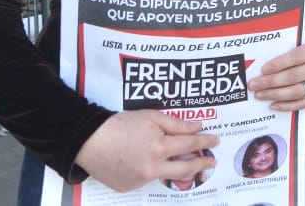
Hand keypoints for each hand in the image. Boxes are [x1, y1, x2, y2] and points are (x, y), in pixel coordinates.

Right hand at [74, 111, 218, 192]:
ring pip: (166, 175)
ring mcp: (140, 180)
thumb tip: (198, 128)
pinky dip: (154, 171)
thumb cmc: (120, 125)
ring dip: (178, 168)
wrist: (88, 141)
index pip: (190, 145)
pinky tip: (151, 163)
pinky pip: (147, 179)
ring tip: (188, 163)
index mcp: (159, 147)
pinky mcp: (128, 187)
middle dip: (202, 164)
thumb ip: (177, 124)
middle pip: (186, 169)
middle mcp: (152, 167)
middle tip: (211, 161)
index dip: (205, 142)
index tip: (215, 141)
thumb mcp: (151, 117)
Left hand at [246, 32, 304, 110]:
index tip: (263, 69)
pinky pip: (302, 103)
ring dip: (275, 94)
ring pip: (296, 91)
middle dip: (271, 82)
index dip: (279, 64)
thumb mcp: (303, 41)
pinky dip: (286, 106)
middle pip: (294, 76)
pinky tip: (273, 105)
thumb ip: (288, 51)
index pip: (296, 57)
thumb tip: (264, 66)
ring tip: (259, 95)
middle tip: (254, 85)